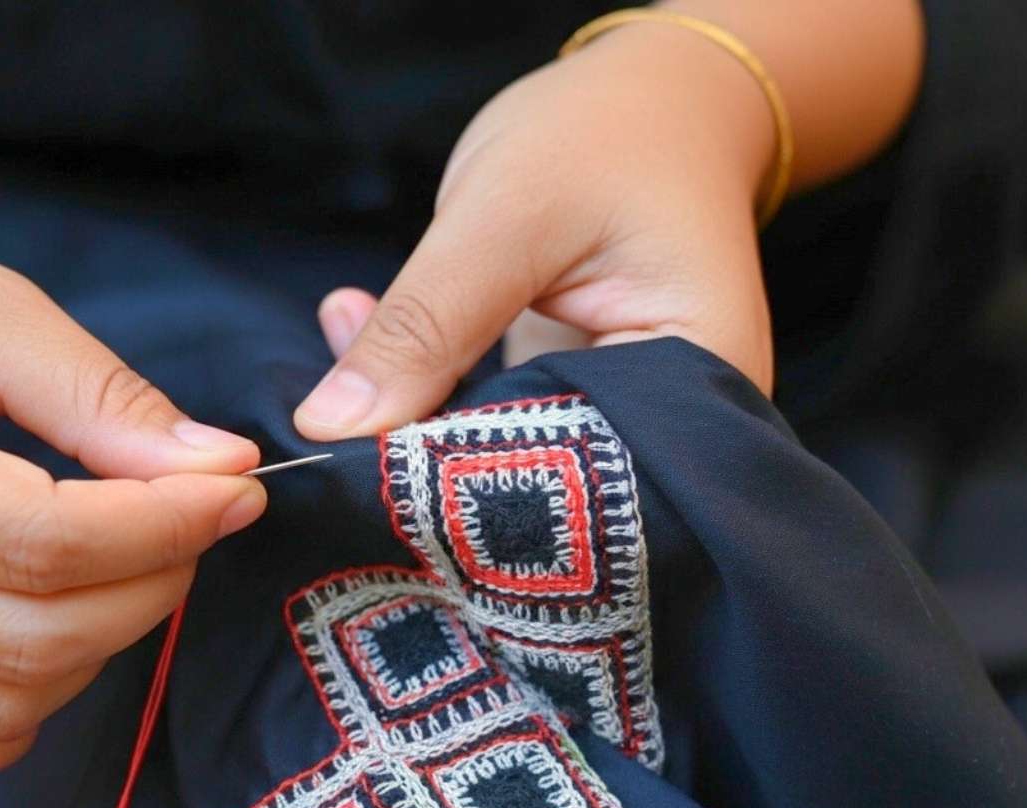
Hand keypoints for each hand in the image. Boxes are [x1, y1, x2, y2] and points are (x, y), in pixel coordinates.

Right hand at [0, 172, 265, 791]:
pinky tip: (42, 636)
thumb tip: (217, 471)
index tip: (235, 485)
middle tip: (192, 511)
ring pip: (3, 706)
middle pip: (37, 637)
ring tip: (120, 557)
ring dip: (100, 645)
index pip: (49, 544)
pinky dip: (14, 716)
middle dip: (155, 581)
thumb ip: (96, 395)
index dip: (169, 525)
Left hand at [293, 16, 781, 438]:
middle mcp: (673, 432)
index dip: (460, 485)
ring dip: (405, 419)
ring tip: (344, 342)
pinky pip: (477, 426)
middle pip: (534, 490)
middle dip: (421, 459)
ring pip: (491, 463)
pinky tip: (357, 330)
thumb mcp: (507, 217)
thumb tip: (328, 431)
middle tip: (324, 418)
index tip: (356, 465)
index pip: (574, 479)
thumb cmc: (603, 138)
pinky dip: (416, 390)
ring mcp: (617, 425)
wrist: (646, 100)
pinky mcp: (564, 407)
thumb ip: (424, 326)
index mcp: (702, 389)